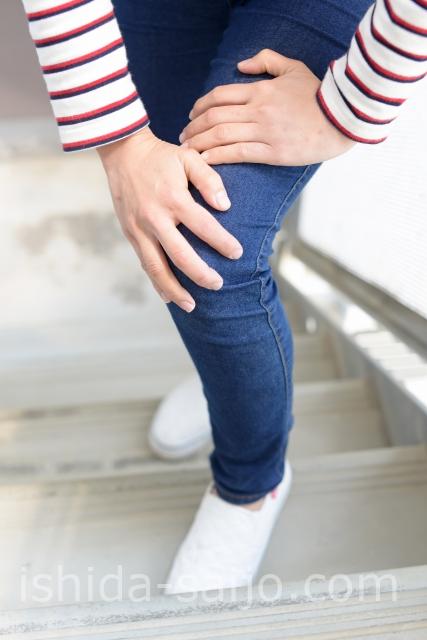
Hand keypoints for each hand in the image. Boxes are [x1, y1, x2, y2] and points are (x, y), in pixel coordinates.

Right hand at [97, 127, 242, 312]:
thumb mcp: (188, 157)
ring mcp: (139, 229)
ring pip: (156, 267)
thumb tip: (225, 205)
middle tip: (218, 285)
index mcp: (173, 199)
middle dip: (200, 274)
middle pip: (179, 255)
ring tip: (191, 306)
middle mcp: (155, 218)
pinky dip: (156, 282)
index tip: (238, 253)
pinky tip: (168, 296)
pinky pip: (144, 264)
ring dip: (174, 289)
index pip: (203, 226)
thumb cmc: (161, 156)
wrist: (122, 152)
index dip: (222, 242)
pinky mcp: (130, 234)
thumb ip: (209, 179)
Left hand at [179, 49, 355, 165]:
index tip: (191, 115)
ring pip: (222, 136)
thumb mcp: (293, 68)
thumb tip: (241, 65)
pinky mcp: (273, 153)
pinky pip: (238, 154)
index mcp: (261, 90)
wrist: (342, 118)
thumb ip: (267, 62)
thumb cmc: (318, 95)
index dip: (200, 106)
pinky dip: (217, 157)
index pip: (220, 96)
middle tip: (183, 137)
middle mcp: (258, 110)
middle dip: (194, 128)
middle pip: (215, 117)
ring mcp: (264, 132)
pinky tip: (204, 161)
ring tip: (188, 151)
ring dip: (200, 143)